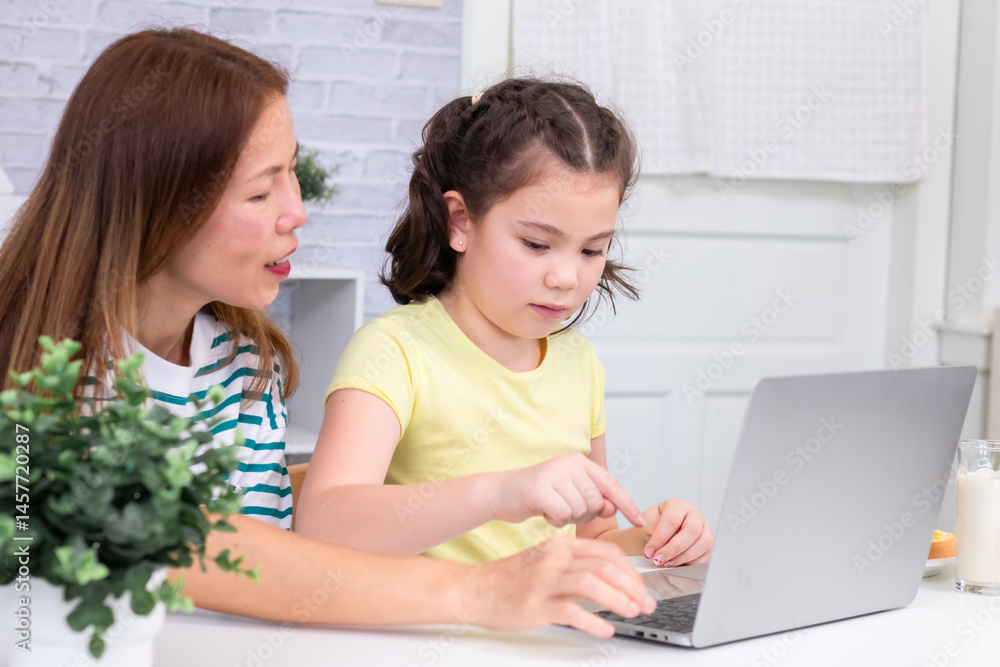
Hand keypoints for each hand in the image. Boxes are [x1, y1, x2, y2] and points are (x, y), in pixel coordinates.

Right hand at [460, 536, 655, 636]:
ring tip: (631, 613)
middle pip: (605, 566)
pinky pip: (570, 611)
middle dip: (632, 586)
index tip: (642, 588)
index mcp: (560, 546)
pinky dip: (593, 622)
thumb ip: (573, 564)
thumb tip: (610, 579)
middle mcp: (554, 558)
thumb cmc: (510, 579)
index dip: (630, 571)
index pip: (607, 552)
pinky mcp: (534, 604)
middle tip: (646, 604)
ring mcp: (544, 580)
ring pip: (591, 584)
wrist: (474, 589)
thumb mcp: (544, 560)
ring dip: (618, 600)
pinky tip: (604, 631)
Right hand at [490, 454, 645, 528]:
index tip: (640, 522)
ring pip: (580, 509)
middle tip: (565, 510)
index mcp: (579, 462)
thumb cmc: (539, 496)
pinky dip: (555, 520)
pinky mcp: (540, 487)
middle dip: (585, 514)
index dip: (627, 504)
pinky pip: (563, 514)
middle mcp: (569, 463)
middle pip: (596, 501)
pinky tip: (544, 512)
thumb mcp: (570, 495)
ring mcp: (554, 473)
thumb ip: (594, 500)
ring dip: (568, 517)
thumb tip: (613, 508)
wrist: (502, 492)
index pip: (611, 484)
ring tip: (552, 508)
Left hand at [638, 499, 712, 566]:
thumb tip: (656, 545)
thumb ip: (651, 529)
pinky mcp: (709, 547)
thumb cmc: (654, 525)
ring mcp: (705, 531)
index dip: (659, 538)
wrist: (661, 534)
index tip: (648, 552)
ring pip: (702, 544)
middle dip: (673, 549)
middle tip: (658, 560)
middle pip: (691, 531)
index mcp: (678, 506)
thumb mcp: (647, 522)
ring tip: (667, 564)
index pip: (671, 520)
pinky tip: (678, 567)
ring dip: (683, 558)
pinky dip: (692, 565)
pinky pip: (706, 557)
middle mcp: (695, 516)